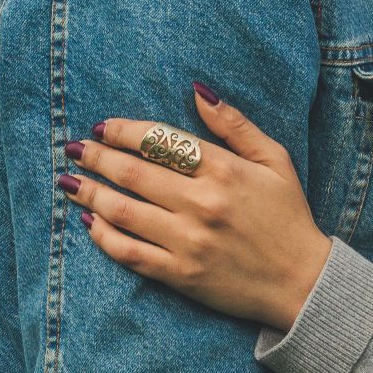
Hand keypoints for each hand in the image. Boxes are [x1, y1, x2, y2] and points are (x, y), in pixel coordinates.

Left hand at [60, 86, 331, 330]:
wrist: (302, 281)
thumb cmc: (288, 215)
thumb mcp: (274, 159)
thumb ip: (234, 124)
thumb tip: (197, 91)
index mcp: (225, 170)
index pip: (160, 141)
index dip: (124, 131)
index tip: (103, 126)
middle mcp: (202, 203)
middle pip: (133, 174)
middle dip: (97, 157)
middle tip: (73, 148)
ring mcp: (188, 241)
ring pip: (124, 211)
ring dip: (90, 193)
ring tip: (69, 182)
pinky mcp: (180, 274)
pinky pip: (130, 253)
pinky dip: (104, 237)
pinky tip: (89, 223)